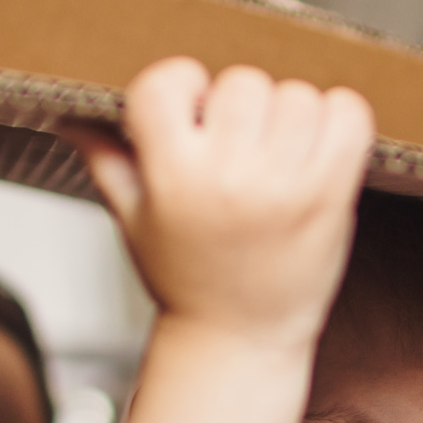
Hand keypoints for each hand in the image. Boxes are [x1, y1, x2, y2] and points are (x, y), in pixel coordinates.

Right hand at [64, 59, 375, 354]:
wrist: (240, 341)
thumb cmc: (189, 283)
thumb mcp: (135, 223)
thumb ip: (107, 163)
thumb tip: (73, 117)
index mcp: (174, 176)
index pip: (166, 82)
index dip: (180, 88)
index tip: (190, 113)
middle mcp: (230, 176)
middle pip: (241, 82)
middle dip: (239, 106)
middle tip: (238, 144)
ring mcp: (286, 185)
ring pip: (296, 94)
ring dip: (289, 114)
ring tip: (277, 152)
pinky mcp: (332, 195)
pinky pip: (349, 116)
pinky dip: (340, 118)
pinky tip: (318, 145)